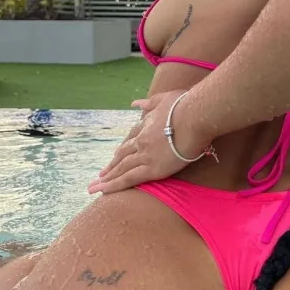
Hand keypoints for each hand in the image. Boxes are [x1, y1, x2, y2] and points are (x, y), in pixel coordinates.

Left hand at [89, 90, 211, 194]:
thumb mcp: (165, 98)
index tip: (117, 153)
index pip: (132, 137)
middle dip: (111, 165)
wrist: (193, 118)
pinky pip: (129, 178)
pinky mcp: (151, 168)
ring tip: (96, 186)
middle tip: (101, 174)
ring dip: (108, 177)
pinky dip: (114, 185)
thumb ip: (150, 102)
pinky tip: (103, 190)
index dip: (124, 146)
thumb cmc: (185, 106)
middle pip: (122, 154)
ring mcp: (144, 155)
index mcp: (146, 125)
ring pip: (122, 168)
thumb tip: (136, 103)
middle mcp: (141, 140)